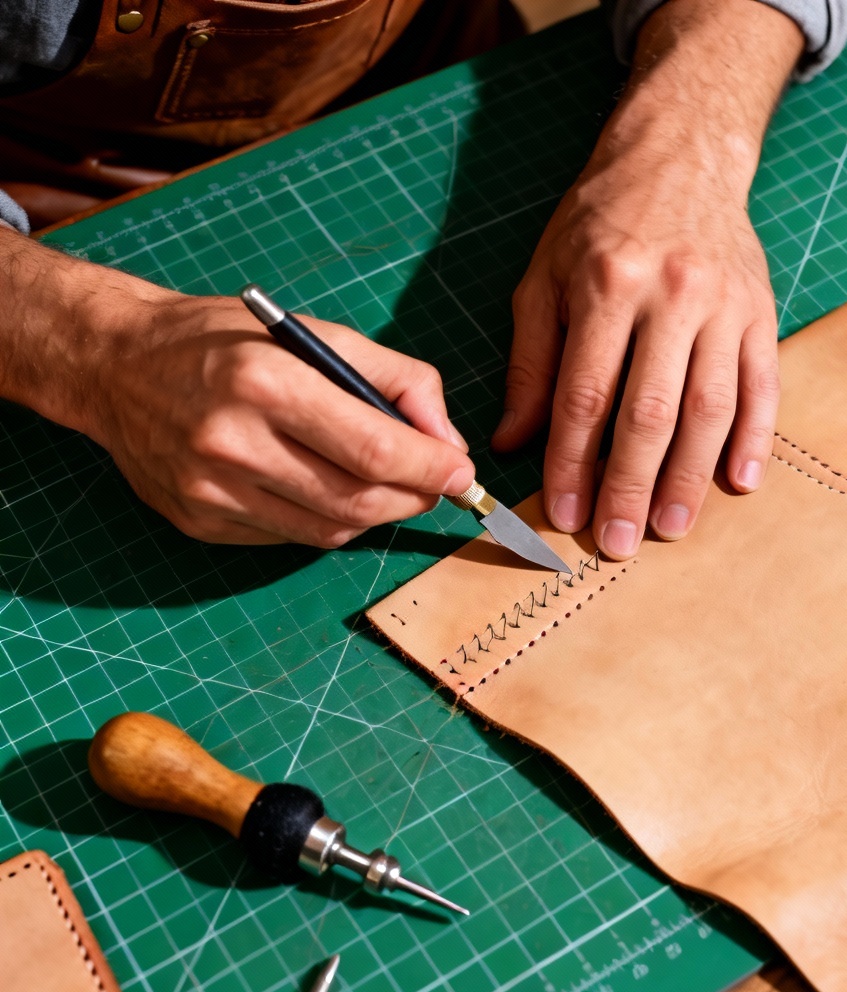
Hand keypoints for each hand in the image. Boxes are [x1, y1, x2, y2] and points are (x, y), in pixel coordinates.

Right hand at [0, 234, 473, 545]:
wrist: (117, 367)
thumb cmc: (224, 341)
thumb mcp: (314, 332)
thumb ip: (394, 378)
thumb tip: (446, 440)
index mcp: (265, 382)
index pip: (373, 450)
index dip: (430, 470)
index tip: (461, 472)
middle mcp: (232, 443)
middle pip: (358, 502)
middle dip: (414, 498)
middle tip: (433, 484)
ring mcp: (211, 492)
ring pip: (330, 530)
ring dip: (375, 513)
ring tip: (385, 484)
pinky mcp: (199, 522)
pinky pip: (290, 537)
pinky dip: (325, 519)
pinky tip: (321, 487)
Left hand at [491, 0, 802, 559]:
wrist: (679, 157)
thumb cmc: (598, 223)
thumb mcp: (544, 279)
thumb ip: (530, 362)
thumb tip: (511, 441)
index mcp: (608, 286)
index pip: (586, 395)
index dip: (574, 463)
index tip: (565, 515)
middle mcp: (672, 296)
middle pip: (650, 412)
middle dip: (630, 486)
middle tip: (618, 543)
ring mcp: (726, 305)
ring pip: (710, 408)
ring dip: (690, 478)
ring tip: (671, 529)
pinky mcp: (761, 311)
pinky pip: (763, 385)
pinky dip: (755, 438)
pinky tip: (740, 483)